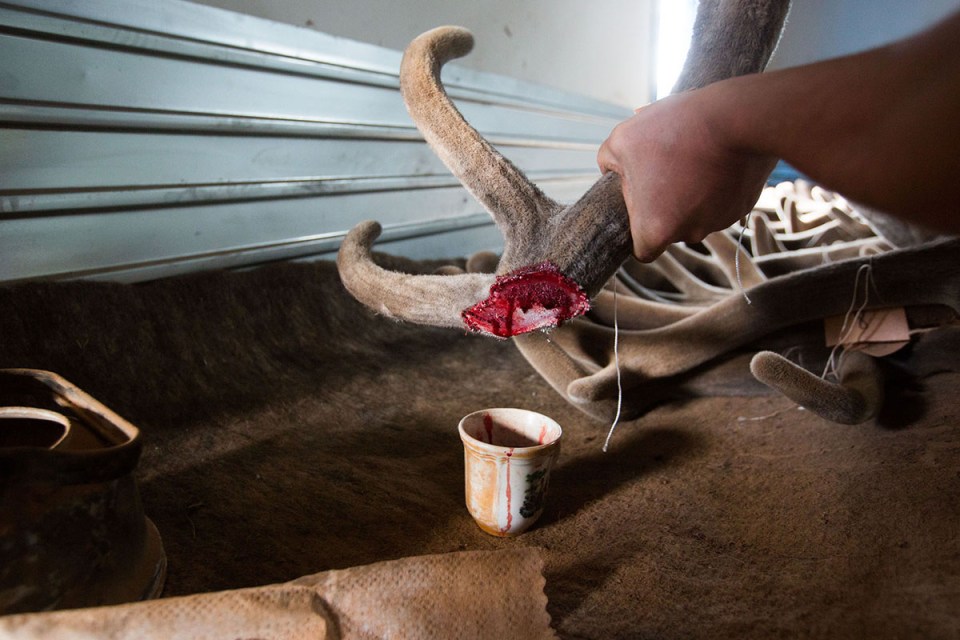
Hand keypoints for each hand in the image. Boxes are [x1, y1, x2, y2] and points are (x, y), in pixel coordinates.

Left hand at [597, 88, 776, 261]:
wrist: (739, 116)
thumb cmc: (674, 130)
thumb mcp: (621, 140)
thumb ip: (608, 164)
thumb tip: (611, 173)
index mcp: (655, 230)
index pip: (641, 250)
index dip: (637, 227)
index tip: (640, 202)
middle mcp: (689, 234)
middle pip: (669, 228)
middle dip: (663, 203)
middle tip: (664, 165)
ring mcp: (719, 221)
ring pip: (696, 213)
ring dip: (690, 191)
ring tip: (689, 156)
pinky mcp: (743, 205)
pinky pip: (720, 200)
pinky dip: (714, 183)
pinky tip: (712, 156)